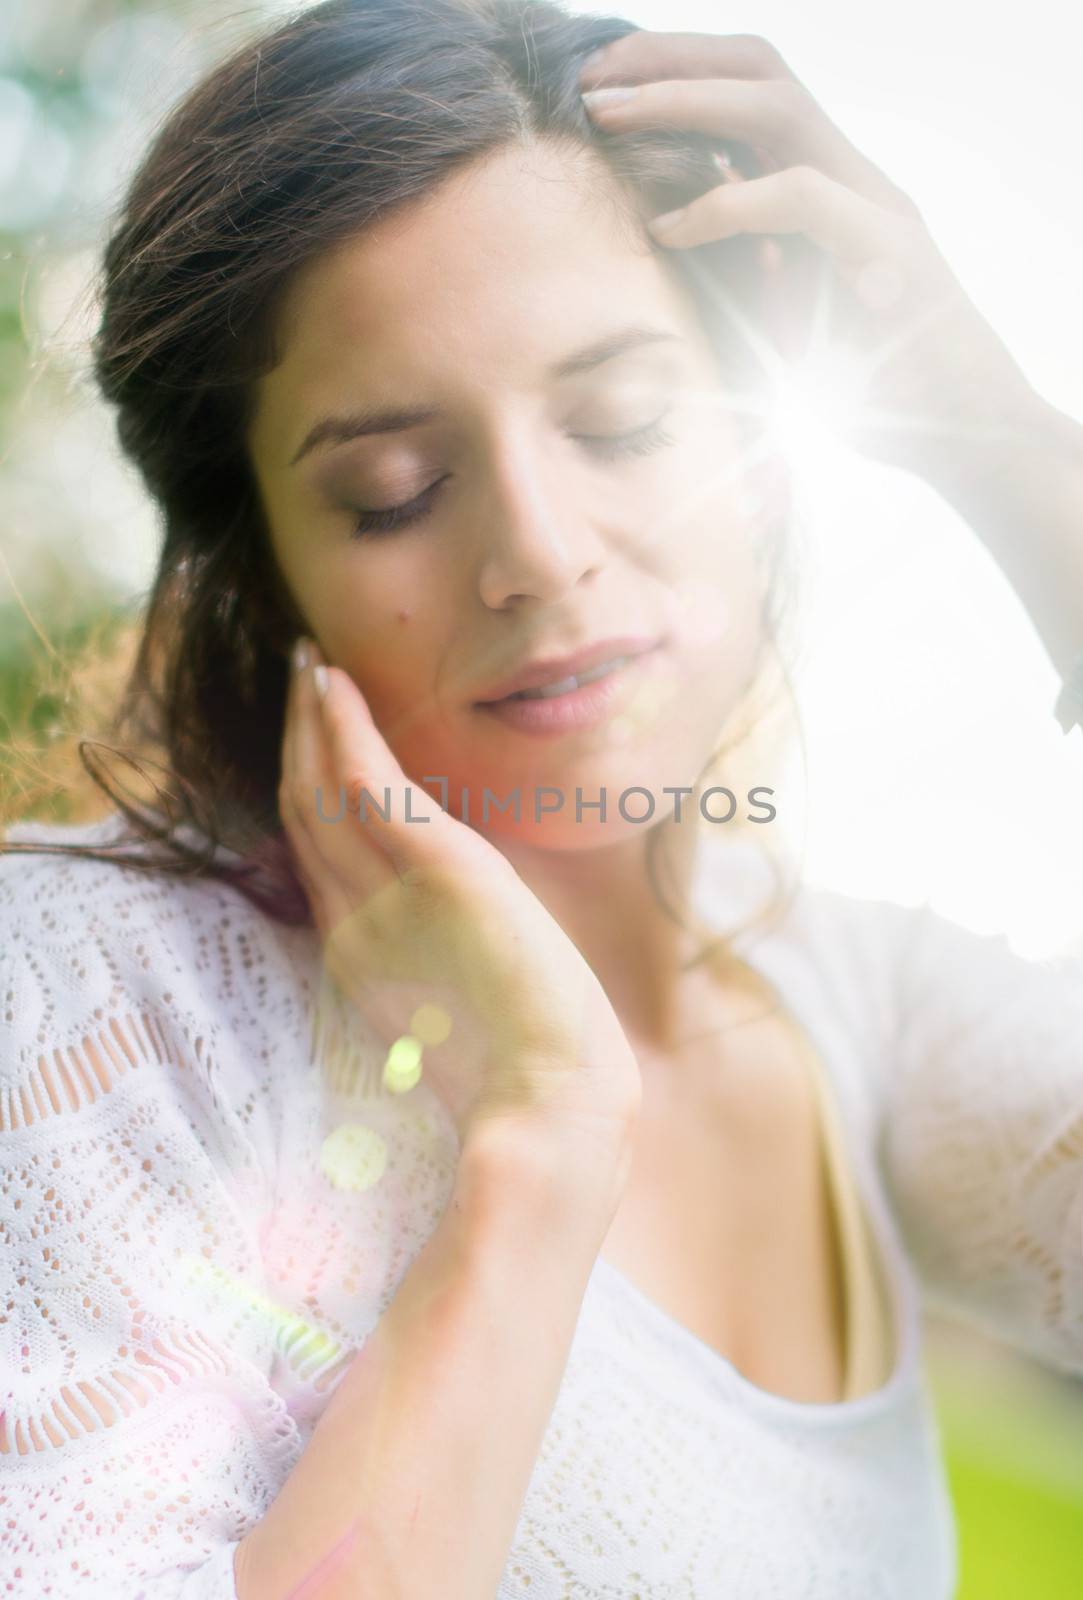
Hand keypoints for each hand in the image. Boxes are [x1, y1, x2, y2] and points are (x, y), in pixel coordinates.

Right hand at [277, 640, 641, 1156]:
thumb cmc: (525, 1067)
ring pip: (321, 790)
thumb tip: (444, 914)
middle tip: (297, 673)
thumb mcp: (462, 1003)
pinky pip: (370, 787)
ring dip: (312, 720)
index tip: (308, 731)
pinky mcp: (437, 871)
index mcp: (360, 952)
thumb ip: (433, 954)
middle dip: (297, 740)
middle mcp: (354, 920)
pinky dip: (347, 732)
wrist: (550, 1106)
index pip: (315, 853)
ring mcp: (385, 898)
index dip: (305, 786)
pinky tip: (335, 687)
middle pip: (306, 812)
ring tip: (307, 662)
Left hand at [579, 29, 1036, 482]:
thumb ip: (739, 279)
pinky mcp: (891, 249)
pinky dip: (728, 204)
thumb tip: (666, 253)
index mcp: (827, 188)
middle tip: (591, 78)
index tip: (601, 88)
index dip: (676, 72)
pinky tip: (670, 229)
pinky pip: (802, 198)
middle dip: (669, 59)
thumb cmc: (875, 391)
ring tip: (607, 115)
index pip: (751, 90)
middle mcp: (852, 178)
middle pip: (760, 70)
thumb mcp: (782, 326)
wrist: (967, 434)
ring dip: (682, 100)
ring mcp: (874, 204)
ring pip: (778, 106)